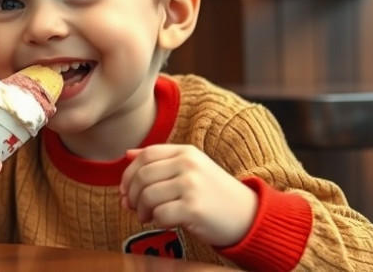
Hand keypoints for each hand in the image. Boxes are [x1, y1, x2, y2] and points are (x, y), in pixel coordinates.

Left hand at [119, 144, 257, 246]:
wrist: (248, 215)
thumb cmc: (215, 194)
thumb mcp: (192, 168)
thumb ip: (161, 160)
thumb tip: (128, 154)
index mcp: (186, 152)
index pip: (145, 156)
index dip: (128, 174)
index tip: (124, 190)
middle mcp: (188, 164)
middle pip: (142, 176)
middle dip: (131, 195)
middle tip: (132, 208)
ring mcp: (191, 185)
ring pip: (147, 196)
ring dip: (142, 210)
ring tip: (148, 217)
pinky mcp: (193, 208)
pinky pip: (160, 214)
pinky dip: (157, 221)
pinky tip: (164, 222)